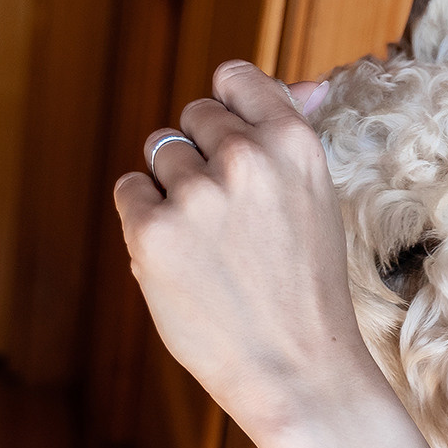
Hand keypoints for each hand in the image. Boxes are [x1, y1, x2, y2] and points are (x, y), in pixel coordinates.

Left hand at [112, 61, 389, 439]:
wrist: (297, 369)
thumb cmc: (307, 284)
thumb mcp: (317, 198)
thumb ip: (295, 134)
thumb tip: (308, 81)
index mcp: (293, 143)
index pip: (234, 78)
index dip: (230, 111)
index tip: (238, 149)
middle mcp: (245, 157)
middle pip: (193, 116)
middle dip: (203, 155)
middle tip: (235, 218)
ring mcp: (195, 194)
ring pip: (159, 150)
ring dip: (174, 187)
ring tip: (212, 242)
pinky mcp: (151, 230)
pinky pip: (130, 190)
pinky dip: (147, 218)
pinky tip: (184, 256)